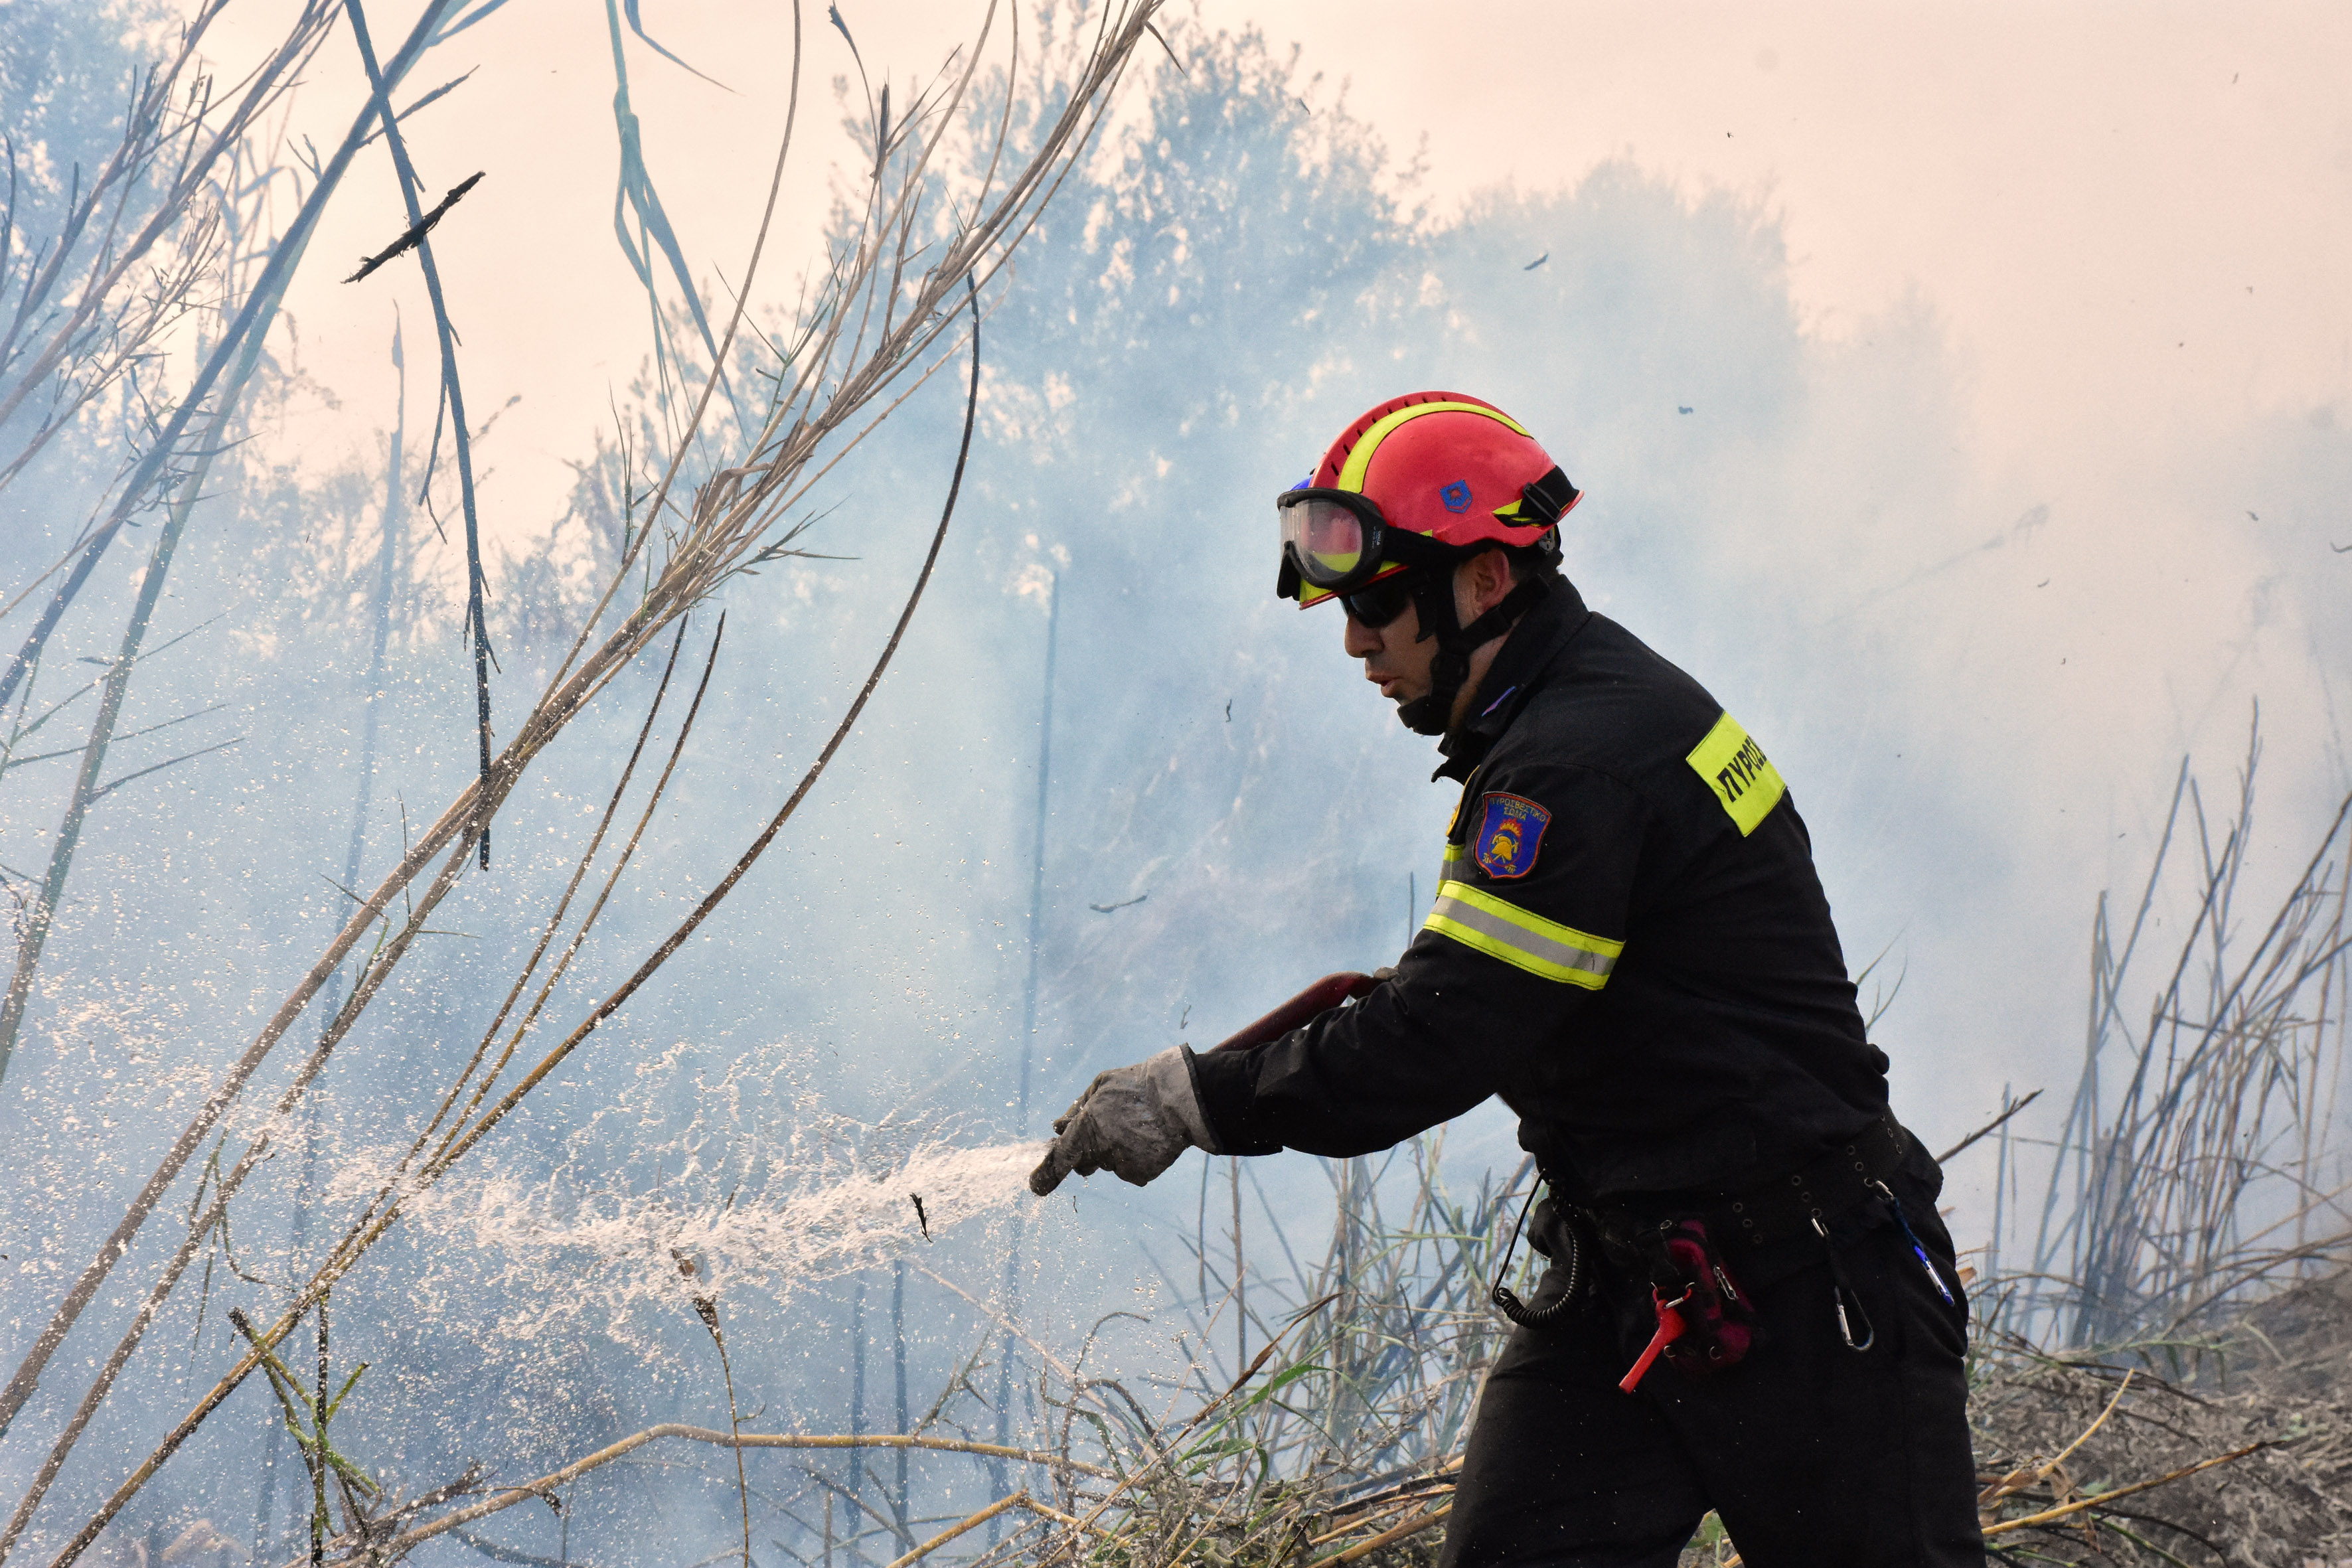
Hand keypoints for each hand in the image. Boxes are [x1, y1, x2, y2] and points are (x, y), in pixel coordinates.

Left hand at [1028, 1046, 1219, 1195]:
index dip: (1045, 1175)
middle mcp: (1100, 1151)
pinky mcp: (1141, 1174)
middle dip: (1089, 1152)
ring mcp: (1121, 1165)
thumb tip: (1057, 1128)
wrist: (1179, 1099)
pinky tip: (1148, 1138)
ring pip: (1109, 1163)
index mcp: (1086, 1128)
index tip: (1035, 1186)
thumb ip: (1076, 1109)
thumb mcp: (1100, 1085)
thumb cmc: (1135, 1086)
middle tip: (1109, 1129)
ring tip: (1137, 1126)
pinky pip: (1130, 1169)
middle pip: (1084, 1163)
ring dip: (1116, 1150)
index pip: (1059, 1158)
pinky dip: (1135, 1158)